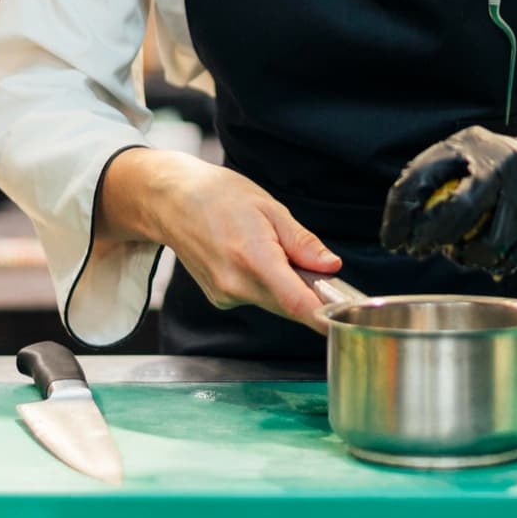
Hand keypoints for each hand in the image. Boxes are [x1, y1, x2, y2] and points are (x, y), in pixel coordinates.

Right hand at [100, 148, 340, 327]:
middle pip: (289, 306)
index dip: (324, 316)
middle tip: (324, 274)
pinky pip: (257, 299)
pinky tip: (256, 260)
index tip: (344, 321)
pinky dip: (268, 287)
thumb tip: (331, 265)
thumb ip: (302, 242)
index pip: (296, 302)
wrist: (172, 202)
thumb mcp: (270, 207)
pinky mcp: (220, 300)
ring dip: (288, 289)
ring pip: (274, 304)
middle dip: (312, 296)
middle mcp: (236, 285)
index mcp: (253, 257)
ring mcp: (225, 296)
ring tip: (277, 253)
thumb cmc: (219, 196)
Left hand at [379, 127, 516, 280]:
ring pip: (489, 244)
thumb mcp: (461, 156)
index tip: (393, 241)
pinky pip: (511, 258)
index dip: (400, 215)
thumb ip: (431, 182)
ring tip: (460, 253)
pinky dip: (493, 265)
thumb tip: (398, 229)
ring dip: (467, 258)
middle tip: (420, 249)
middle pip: (459, 210)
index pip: (421, 178)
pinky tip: (486, 257)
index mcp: (468, 145)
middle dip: (432, 237)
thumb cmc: (491, 168)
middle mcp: (500, 165)